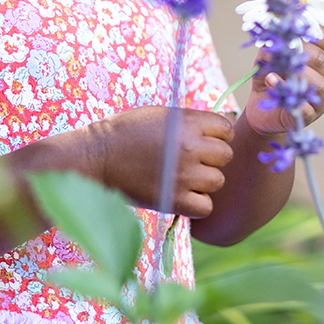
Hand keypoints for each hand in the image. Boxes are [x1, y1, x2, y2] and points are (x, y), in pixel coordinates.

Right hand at [91, 106, 233, 218]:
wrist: (97, 157)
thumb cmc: (126, 132)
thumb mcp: (160, 115)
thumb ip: (190, 122)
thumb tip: (219, 132)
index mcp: (186, 123)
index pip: (226, 129)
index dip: (217, 134)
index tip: (203, 139)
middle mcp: (190, 148)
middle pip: (225, 155)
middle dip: (211, 156)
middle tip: (190, 158)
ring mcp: (184, 175)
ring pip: (217, 181)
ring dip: (204, 180)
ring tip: (182, 175)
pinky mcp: (174, 200)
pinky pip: (206, 207)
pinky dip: (196, 204)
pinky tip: (180, 194)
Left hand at [244, 26, 323, 135]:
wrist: (262, 110)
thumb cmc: (271, 78)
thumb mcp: (268, 59)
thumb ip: (271, 48)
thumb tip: (271, 41)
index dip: (312, 32)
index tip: (293, 29)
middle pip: (323, 60)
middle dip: (301, 52)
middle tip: (283, 51)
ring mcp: (322, 98)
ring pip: (319, 84)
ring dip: (295, 74)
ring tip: (273, 72)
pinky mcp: (310, 115)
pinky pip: (305, 107)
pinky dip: (288, 94)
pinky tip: (272, 84)